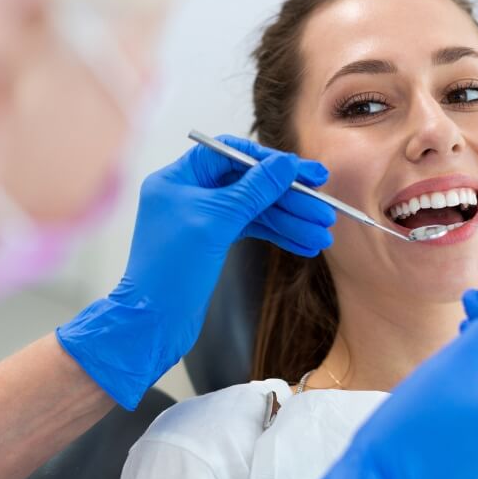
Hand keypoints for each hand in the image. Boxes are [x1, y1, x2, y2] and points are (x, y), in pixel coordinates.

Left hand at [57, 135, 334, 408]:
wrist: (153, 323)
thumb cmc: (172, 269)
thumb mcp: (217, 221)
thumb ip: (254, 190)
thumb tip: (285, 164)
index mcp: (179, 178)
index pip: (232, 155)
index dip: (272, 162)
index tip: (306, 172)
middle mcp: (189, 194)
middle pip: (249, 184)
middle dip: (289, 199)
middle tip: (324, 210)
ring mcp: (201, 219)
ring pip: (254, 211)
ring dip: (289, 222)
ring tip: (322, 235)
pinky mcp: (212, 243)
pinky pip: (250, 230)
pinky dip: (277, 236)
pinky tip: (304, 245)